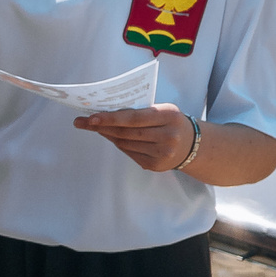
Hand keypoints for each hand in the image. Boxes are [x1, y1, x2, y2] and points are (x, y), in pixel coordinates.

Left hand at [75, 103, 195, 171]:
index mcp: (168, 116)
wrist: (193, 145)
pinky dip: (119, 144)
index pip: (134, 118)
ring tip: (94, 126)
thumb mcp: (163, 111)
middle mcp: (167, 136)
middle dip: (102, 126)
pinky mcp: (155, 165)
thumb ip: (141, 111)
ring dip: (107, 135)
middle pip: (126, 133)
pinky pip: (130, 153)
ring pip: (125, 143)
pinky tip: (111, 137)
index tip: (91, 117)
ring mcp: (161, 153)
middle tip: (82, 121)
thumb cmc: (172, 122)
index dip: (111, 118)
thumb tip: (107, 112)